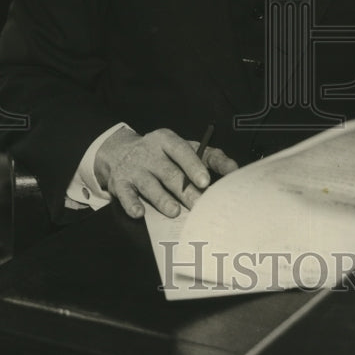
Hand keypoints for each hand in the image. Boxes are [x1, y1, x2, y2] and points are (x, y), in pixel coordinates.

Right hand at [94, 125, 237, 218]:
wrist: (119, 151)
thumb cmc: (162, 154)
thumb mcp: (184, 148)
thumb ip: (210, 157)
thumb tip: (234, 170)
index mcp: (167, 141)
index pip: (182, 151)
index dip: (194, 166)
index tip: (206, 181)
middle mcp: (150, 153)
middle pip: (170, 173)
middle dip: (185, 191)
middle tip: (199, 206)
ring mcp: (135, 168)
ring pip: (150, 185)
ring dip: (162, 199)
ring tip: (174, 211)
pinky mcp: (120, 183)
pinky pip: (126, 194)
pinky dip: (132, 204)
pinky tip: (139, 213)